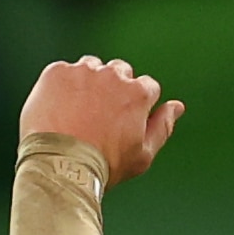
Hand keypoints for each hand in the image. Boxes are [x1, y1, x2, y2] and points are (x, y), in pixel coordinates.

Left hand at [23, 55, 179, 183]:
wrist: (59, 166)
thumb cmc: (103, 166)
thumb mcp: (142, 155)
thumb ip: (163, 126)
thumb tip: (177, 107)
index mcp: (138, 93)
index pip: (147, 87)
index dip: (136, 106)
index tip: (123, 122)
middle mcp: (113, 74)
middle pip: (120, 72)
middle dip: (113, 89)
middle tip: (98, 118)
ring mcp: (83, 71)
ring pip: (91, 68)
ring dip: (88, 84)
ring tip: (77, 114)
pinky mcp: (57, 72)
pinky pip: (63, 72)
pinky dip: (61, 87)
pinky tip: (57, 110)